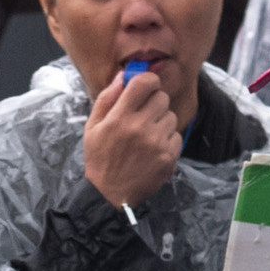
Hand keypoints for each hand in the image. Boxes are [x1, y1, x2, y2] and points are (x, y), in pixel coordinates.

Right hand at [81, 61, 185, 213]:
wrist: (109, 194)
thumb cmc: (100, 158)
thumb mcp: (93, 127)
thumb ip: (107, 99)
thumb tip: (122, 76)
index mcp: (119, 117)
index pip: (144, 82)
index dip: (149, 80)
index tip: (147, 87)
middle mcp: (139, 127)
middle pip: (161, 97)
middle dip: (154, 103)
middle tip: (144, 116)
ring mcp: (155, 143)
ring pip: (171, 116)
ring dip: (161, 123)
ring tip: (147, 137)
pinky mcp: (167, 157)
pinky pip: (176, 136)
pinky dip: (167, 141)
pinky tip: (154, 150)